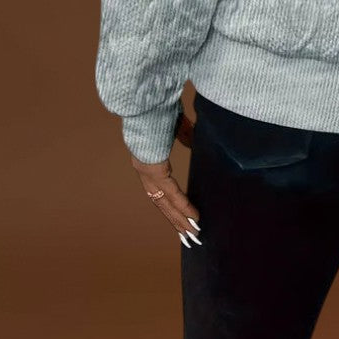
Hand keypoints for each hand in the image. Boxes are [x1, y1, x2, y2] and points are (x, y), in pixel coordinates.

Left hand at [130, 110, 201, 247]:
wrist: (146, 102)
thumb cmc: (160, 109)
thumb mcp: (177, 126)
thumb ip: (185, 136)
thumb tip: (192, 142)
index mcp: (148, 161)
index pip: (161, 190)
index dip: (172, 205)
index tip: (183, 217)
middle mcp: (145, 172)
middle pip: (162, 204)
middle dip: (177, 221)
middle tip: (190, 237)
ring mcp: (147, 173)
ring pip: (165, 204)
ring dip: (180, 221)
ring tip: (193, 234)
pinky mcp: (153, 170)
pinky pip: (171, 194)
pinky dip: (183, 206)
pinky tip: (193, 218)